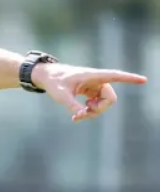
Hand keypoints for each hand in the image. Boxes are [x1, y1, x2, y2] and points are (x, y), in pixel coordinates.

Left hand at [32, 63, 147, 121]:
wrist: (47, 77)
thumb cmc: (54, 82)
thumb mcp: (61, 95)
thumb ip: (72, 105)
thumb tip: (82, 115)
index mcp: (92, 75)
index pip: (115, 76)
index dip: (129, 79)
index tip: (143, 80)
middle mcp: (97, 80)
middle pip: (110, 99)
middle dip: (99, 109)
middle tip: (83, 115)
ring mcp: (95, 86)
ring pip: (104, 104)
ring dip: (93, 112)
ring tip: (78, 116)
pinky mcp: (91, 92)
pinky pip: (97, 104)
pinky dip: (89, 112)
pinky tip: (77, 116)